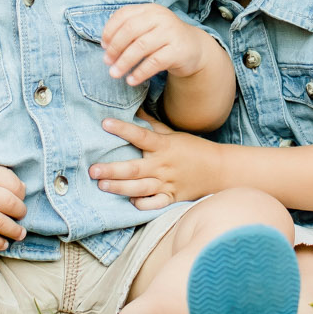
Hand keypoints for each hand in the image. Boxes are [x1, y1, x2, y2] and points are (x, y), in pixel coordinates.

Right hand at [0, 156, 27, 249]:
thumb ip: (0, 174)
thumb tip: (23, 189)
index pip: (13, 185)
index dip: (22, 194)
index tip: (21, 199)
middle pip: (9, 204)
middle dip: (21, 213)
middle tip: (22, 216)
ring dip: (14, 231)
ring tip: (20, 234)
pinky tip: (3, 243)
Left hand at [90, 116, 224, 208]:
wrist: (219, 169)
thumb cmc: (193, 149)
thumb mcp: (173, 133)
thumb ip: (152, 125)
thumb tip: (134, 109)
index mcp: (164, 146)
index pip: (141, 136)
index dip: (123, 129)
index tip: (105, 123)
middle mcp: (163, 165)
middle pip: (135, 168)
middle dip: (112, 170)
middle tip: (93, 170)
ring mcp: (168, 184)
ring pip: (140, 188)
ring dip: (120, 188)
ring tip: (102, 186)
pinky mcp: (172, 198)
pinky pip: (155, 204)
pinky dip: (143, 204)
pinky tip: (130, 201)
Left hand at [101, 4, 220, 86]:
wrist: (194, 48)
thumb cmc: (164, 39)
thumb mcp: (148, 29)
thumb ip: (129, 30)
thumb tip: (106, 43)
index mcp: (150, 9)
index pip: (124, 15)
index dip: (110, 30)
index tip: (103, 46)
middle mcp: (161, 17)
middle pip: (130, 30)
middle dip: (115, 47)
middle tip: (107, 62)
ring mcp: (171, 33)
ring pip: (141, 47)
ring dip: (124, 62)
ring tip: (114, 74)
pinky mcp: (178, 50)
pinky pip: (154, 62)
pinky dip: (140, 72)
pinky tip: (131, 80)